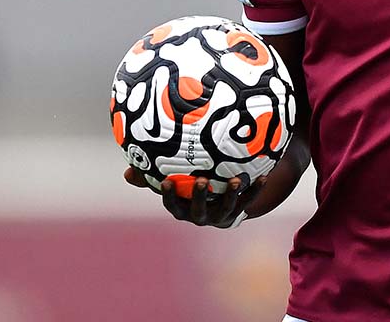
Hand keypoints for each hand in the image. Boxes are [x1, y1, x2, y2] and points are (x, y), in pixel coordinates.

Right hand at [124, 167, 266, 227]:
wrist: (218, 203)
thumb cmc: (187, 188)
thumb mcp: (170, 183)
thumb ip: (149, 177)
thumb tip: (127, 173)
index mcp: (183, 209)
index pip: (173, 205)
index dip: (169, 196)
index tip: (166, 182)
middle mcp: (201, 216)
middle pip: (199, 211)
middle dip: (200, 198)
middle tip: (201, 181)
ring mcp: (221, 214)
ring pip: (226, 208)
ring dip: (230, 195)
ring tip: (234, 180)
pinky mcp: (239, 209)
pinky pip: (248, 200)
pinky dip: (255, 189)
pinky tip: (262, 176)